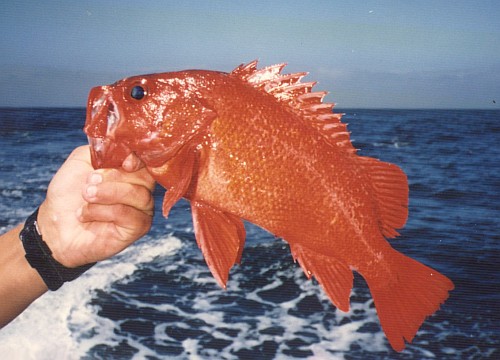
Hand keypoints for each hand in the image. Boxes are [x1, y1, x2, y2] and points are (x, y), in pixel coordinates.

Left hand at [37, 145, 154, 266]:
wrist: (54, 225)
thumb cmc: (68, 194)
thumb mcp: (81, 160)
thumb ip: (104, 149)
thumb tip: (125, 147)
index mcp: (130, 172)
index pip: (147, 161)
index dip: (139, 160)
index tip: (125, 162)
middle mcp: (140, 189)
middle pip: (145, 177)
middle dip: (114, 176)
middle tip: (89, 181)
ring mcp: (141, 210)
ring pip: (139, 196)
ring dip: (107, 193)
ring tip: (86, 196)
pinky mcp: (137, 228)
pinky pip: (130, 215)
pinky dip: (104, 212)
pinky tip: (85, 215)